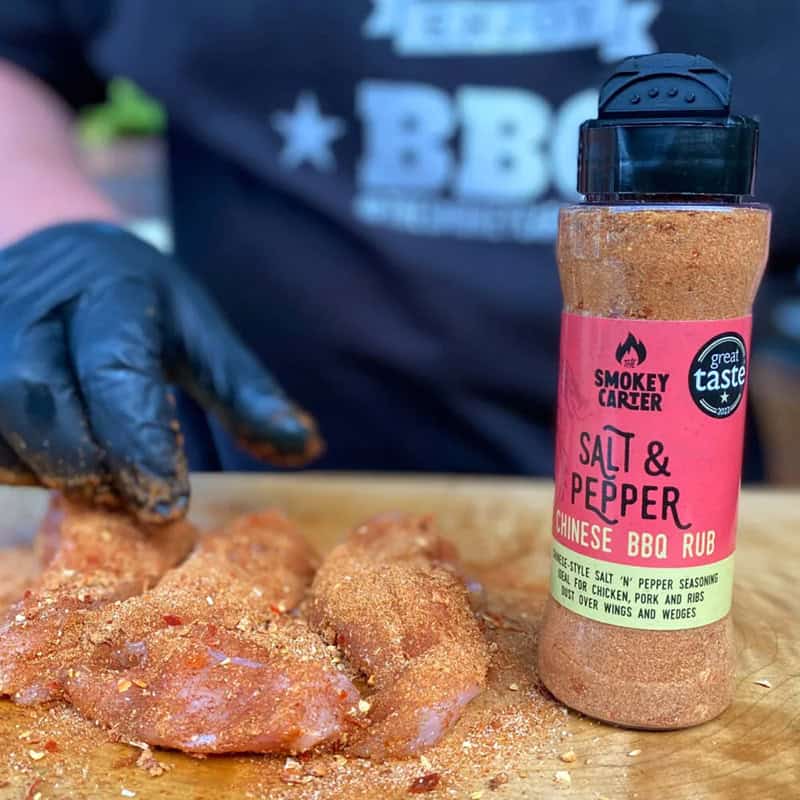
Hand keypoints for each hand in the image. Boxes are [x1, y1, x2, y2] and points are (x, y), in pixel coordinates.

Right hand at [0, 221, 322, 520]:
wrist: (59, 261)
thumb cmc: (139, 304)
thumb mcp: (200, 333)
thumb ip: (246, 390)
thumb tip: (306, 445)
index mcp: (107, 286)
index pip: (113, 369)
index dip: (139, 442)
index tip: (168, 502)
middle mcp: (27, 302)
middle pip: (35, 399)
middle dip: (89, 463)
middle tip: (139, 494)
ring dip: (53, 468)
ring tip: (103, 473)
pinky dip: (21, 462)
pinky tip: (61, 457)